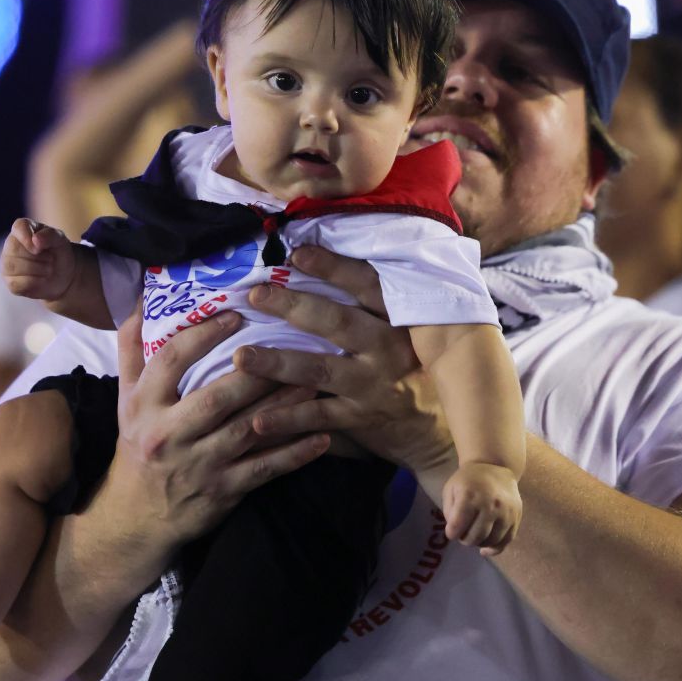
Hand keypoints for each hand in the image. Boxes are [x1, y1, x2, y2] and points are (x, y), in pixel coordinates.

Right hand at [2, 218, 76, 300]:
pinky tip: (42, 279)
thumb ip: (50, 235)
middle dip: (39, 257)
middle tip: (50, 259)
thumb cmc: (58, 252)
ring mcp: (8, 265)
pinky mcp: (11, 282)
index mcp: (22, 229)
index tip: (39, 248)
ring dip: (39, 269)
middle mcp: (10, 245)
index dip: (28, 237)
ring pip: (14, 267)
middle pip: (15, 250)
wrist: (64, 275)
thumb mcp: (60, 240)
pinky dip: (35, 282)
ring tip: (48, 268)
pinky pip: (17, 284)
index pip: (19, 227)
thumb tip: (35, 240)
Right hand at [100, 308, 328, 564]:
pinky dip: (295, 454)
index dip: (204, 335)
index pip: (172, 361)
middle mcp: (168, 435)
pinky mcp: (222, 491)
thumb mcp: (126, 400)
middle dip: (256, 372)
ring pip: (247, 429)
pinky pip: (264, 468)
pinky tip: (323, 437)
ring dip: (284, 405)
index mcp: (144, 405)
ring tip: (315, 381)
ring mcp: (198, 465)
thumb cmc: (139, 446)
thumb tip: (143, 299)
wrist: (136, 518)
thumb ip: (134, 349)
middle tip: (293, 344)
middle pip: (217, 396)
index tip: (237, 315)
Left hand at [229, 246, 455, 497]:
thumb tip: (318, 262)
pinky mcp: (362, 418)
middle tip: (256, 295)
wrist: (440, 428)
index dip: (334, 267)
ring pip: (320, 370)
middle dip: (294, 307)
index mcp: (397, 318)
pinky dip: (289, 419)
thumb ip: (370, 306)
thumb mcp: (405, 329)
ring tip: (241, 356)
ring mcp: (373, 384)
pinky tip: (258, 419)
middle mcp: (388, 347)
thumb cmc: (413, 366)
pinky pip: (320, 417)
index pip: (368, 284)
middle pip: (337, 322)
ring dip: (278, 363)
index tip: (297, 252)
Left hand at [442, 460, 520, 557]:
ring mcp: (506, 512)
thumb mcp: (450, 489)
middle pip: (474, 537)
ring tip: (474, 535)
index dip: (451, 533)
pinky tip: (485, 550)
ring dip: (479, 543)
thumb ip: (449, 512)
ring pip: (490, 541)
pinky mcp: (516, 517)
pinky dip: (494, 549)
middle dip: (464, 539)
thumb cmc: (468, 480)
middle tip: (463, 533)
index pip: (456, 527)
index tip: (451, 531)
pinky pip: (506, 541)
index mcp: (469, 496)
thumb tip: (456, 533)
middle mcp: (490, 504)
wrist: (494, 466)